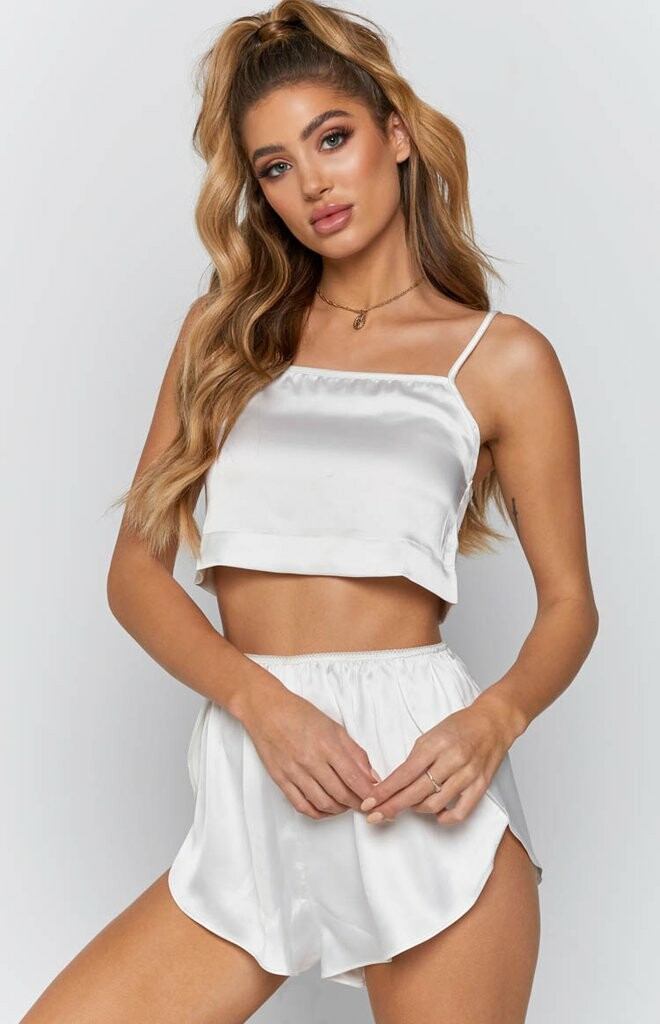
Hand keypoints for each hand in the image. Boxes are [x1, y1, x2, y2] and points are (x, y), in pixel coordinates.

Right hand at [238, 677, 380, 819]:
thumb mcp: (334, 727)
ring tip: (346, 806)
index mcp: (326, 745)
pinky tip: (325, 810)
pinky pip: (301, 805)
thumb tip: (371, 775)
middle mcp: (310, 760)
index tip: (376, 799)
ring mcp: (294, 772)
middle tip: (363, 805)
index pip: (354, 778)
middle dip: (356, 804)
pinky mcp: (281, 779)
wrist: (266, 710)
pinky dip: (316, 813)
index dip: (367, 793)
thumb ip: (355, 752)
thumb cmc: (299, 714)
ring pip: (322, 803)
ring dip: (339, 810)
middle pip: (340, 794)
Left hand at [359, 700, 512, 825]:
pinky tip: (436, 814)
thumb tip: (396, 784)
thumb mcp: (431, 735)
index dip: (384, 791)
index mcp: (435, 744)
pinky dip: (445, 818)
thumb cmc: (459, 727)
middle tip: (375, 816)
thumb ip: (415, 759)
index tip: (369, 803)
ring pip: (434, 804)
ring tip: (410, 804)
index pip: (404, 774)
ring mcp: (468, 775)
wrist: (493, 722)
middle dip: (392, 806)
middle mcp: (452, 760)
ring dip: (417, 809)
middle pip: (415, 792)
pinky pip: (460, 812)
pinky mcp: (481, 786)